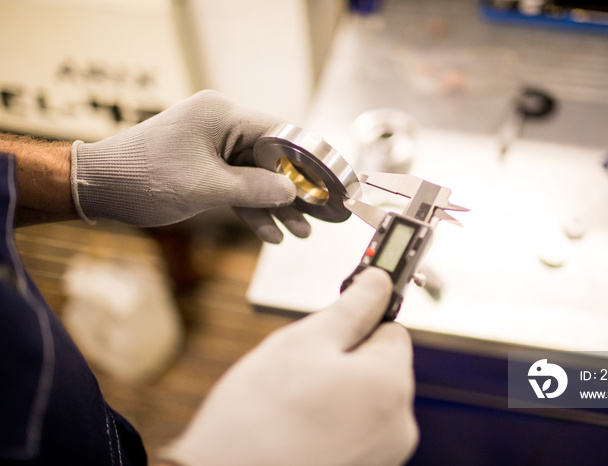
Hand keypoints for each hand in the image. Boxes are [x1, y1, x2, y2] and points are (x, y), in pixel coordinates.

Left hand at [71, 90, 309, 242]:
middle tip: (319, 215)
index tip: (329, 183)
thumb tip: (292, 191)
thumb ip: (255, 188)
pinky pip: (236, 186)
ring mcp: (212, 146)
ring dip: (275, 205)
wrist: (97, 188)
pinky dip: (251, 208)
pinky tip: (271, 233)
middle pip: (271, 157)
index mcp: (222, 116)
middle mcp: (220, 125)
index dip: (307, 160)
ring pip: (256, 176)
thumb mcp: (206, 187)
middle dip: (293, 191)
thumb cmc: (145, 178)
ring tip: (300, 233)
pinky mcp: (203, 166)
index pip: (280, 132)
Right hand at [159, 267, 417, 465]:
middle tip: (299, 372)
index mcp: (391, 384)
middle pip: (379, 367)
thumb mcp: (303, 343)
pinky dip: (332, 425)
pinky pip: (355, 431)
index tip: (332, 326)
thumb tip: (379, 280)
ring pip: (363, 400)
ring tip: (293, 406)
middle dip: (344, 361)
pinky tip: (298, 430)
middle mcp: (399, 424)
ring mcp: (385, 455)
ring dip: (336, 394)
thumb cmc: (259, 419)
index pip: (392, 329)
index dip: (358, 323)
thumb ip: (351, 307)